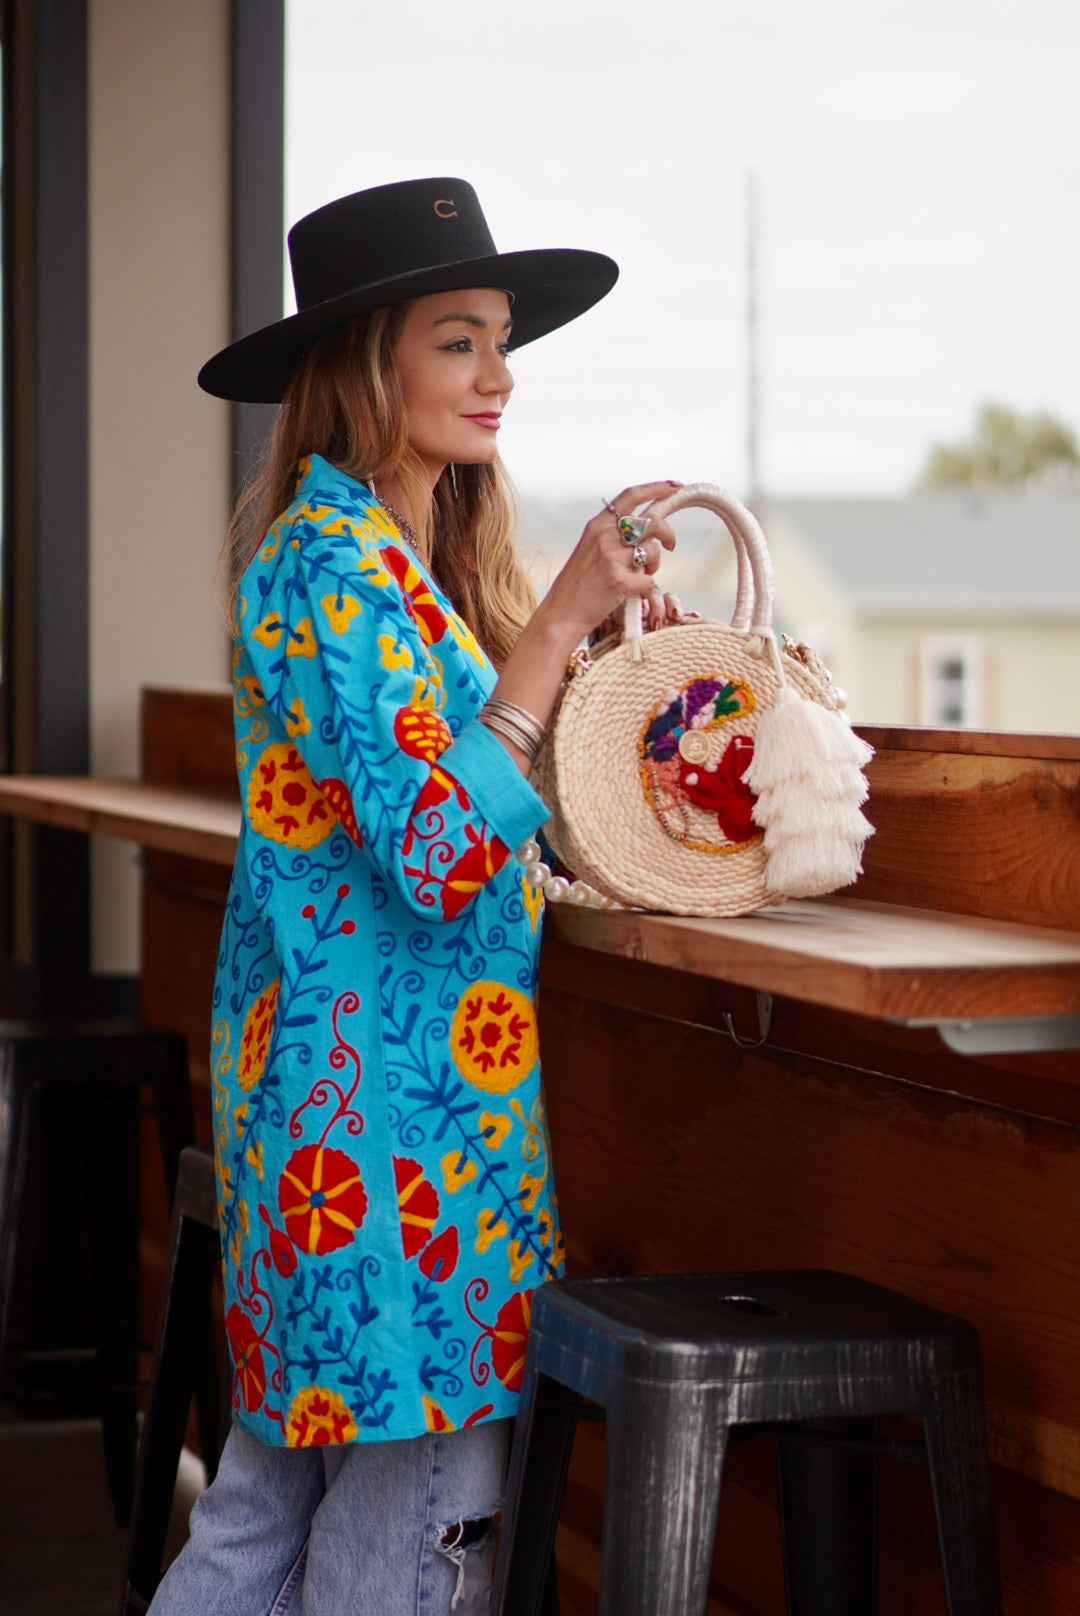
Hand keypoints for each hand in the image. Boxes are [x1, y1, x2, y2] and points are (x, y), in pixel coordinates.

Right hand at [534, 481, 680, 647]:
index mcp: (597, 525)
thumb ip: (612, 535)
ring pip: (654, 550)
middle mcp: (605, 536)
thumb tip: (645, 526)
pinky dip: (649, 589)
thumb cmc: (577, 585)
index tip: (676, 487)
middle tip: (670, 545)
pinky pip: (650, 581)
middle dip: (668, 532)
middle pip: (652, 521)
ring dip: (656, 563)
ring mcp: (612, 558)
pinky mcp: (620, 582)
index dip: (657, 488)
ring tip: (644, 573)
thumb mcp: (589, 549)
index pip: (632, 495)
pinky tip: (637, 593)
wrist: (560, 615)